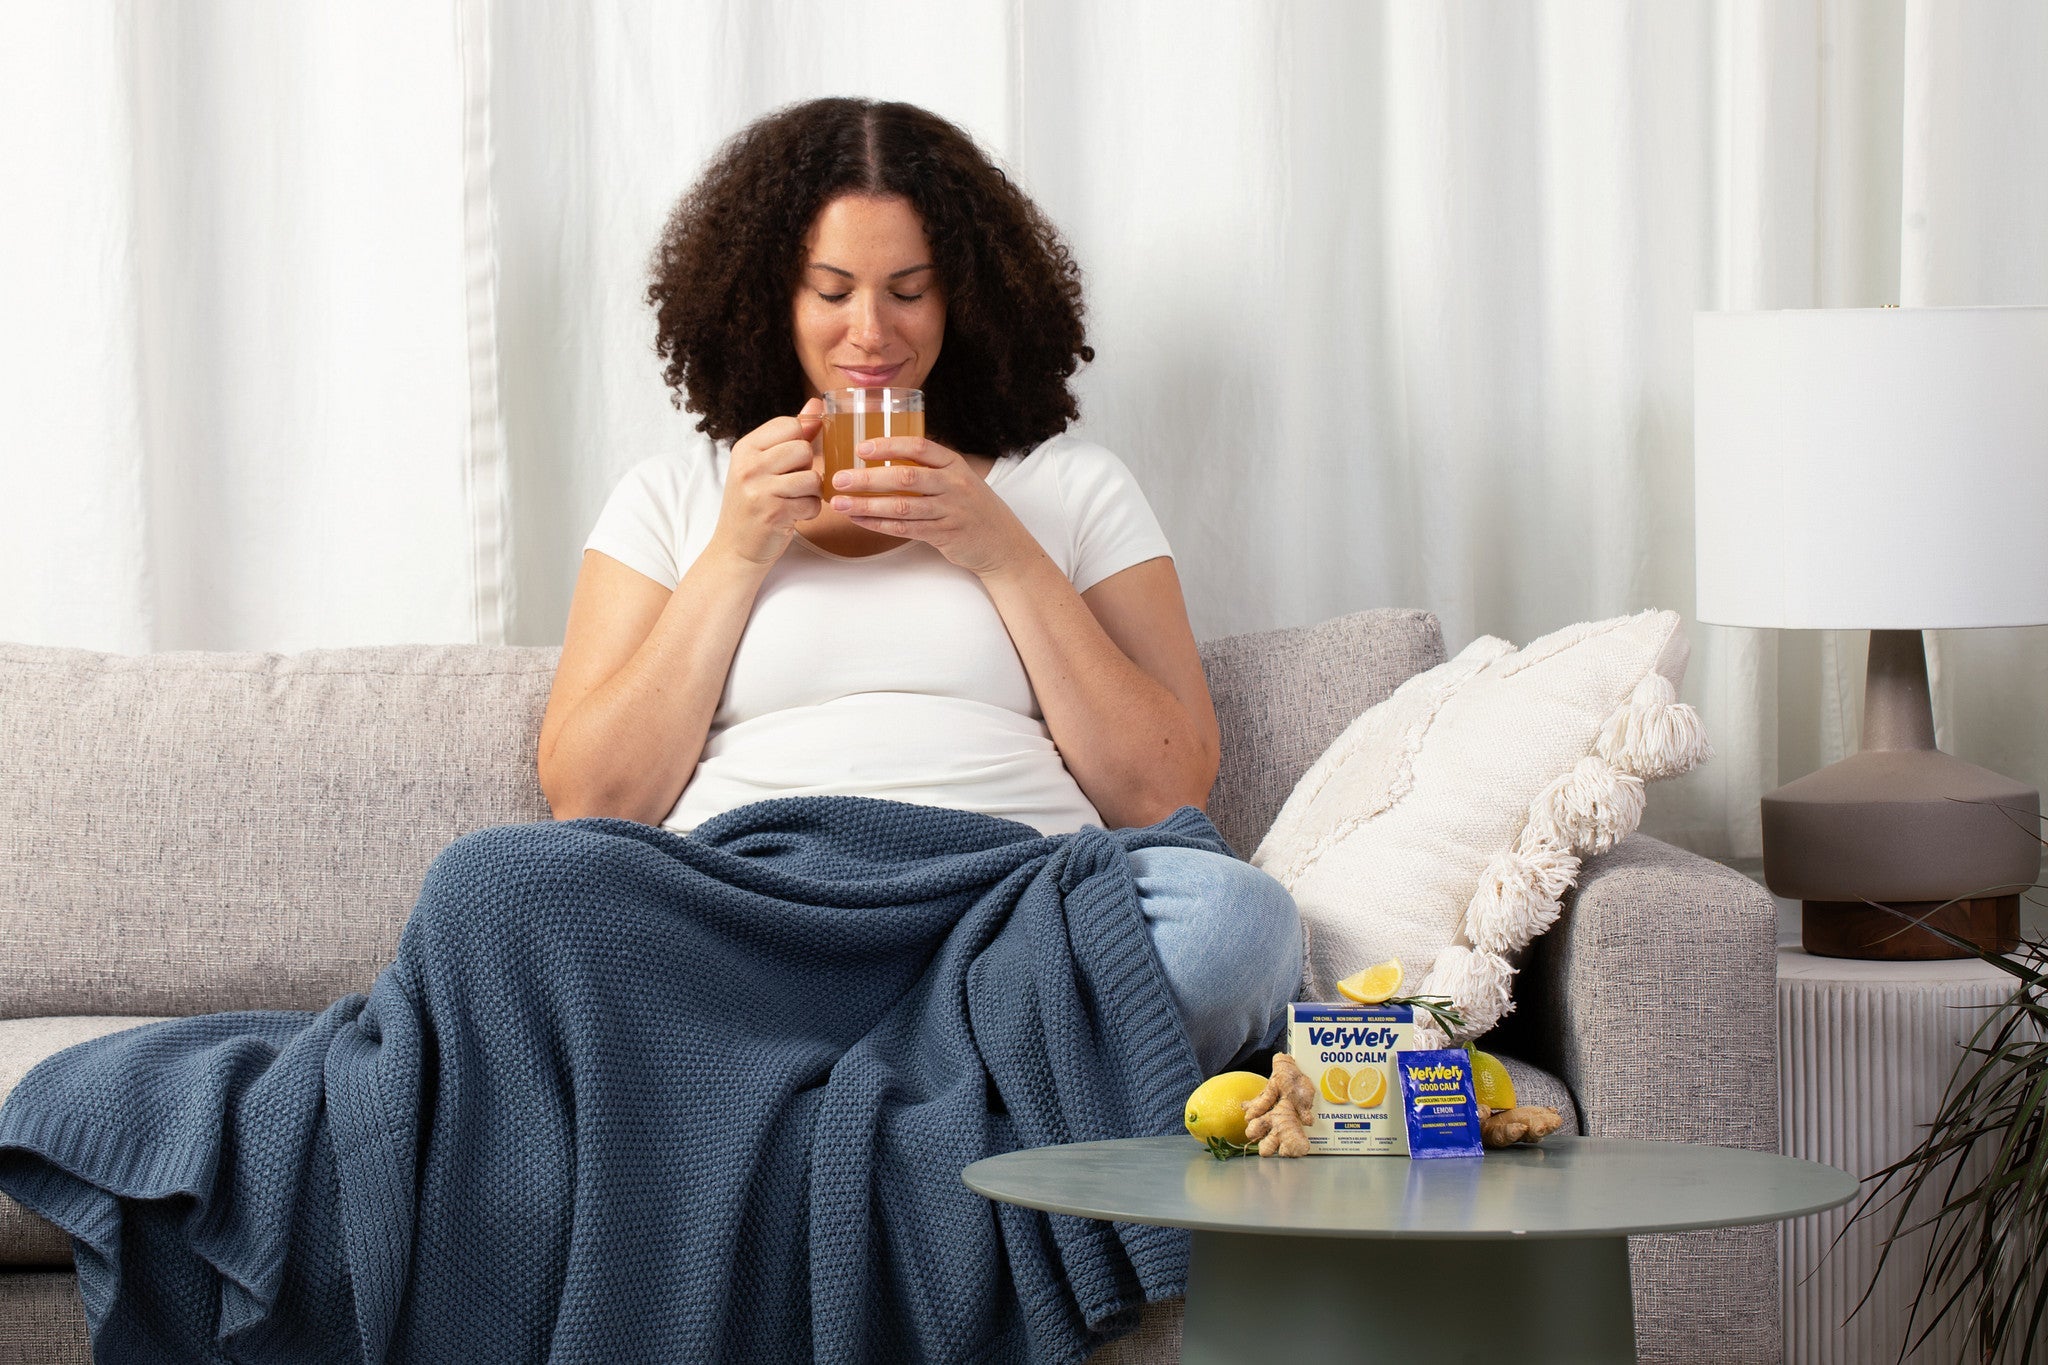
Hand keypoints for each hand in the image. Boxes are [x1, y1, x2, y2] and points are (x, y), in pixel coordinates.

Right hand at [711, 398, 824, 565]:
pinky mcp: (774, 513)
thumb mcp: (764, 464)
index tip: (792, 459)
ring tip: (793, 499)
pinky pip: (813, 503)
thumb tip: (817, 403)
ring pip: (812, 477)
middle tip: (791, 483)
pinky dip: (810, 511)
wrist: (735, 548)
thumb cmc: (754, 503)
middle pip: (803, 449)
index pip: (790, 424)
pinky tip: (793, 514)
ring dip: (811, 492)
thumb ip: (792, 434)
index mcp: (746, 447)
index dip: (801, 441)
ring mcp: (760, 489)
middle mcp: (749, 465)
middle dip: (806, 468)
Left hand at [829, 434, 1036, 578]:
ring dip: (867, 504)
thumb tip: (883, 459)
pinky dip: (879, 525)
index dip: (888, 445)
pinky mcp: (944, 535)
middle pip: (905, 477)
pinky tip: (860, 520)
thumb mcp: (958, 480)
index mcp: (954, 464)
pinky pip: (906, 529)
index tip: (860, 448)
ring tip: (840, 503)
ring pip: (901, 506)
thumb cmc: (972, 507)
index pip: (919, 446)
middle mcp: (953, 485)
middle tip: (839, 478)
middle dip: (868, 478)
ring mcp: (950, 510)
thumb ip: (928, 469)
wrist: (1002, 543)